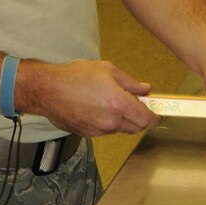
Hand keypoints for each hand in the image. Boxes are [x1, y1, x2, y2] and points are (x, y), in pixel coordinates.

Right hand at [22, 57, 152, 135]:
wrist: (48, 90)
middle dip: (139, 118)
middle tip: (135, 104)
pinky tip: (97, 109)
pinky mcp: (88, 134)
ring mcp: (99, 130)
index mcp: (119, 104)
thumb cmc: (75, 76)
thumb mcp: (107, 71)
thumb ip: (130, 83)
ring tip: (110, 103)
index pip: (146, 119)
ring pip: (120, 129)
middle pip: (136, 127)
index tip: (157, 113)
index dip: (155, 117)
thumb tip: (145, 89)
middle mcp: (111, 121)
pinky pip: (105, 130)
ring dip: (123, 120)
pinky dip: (108, 122)